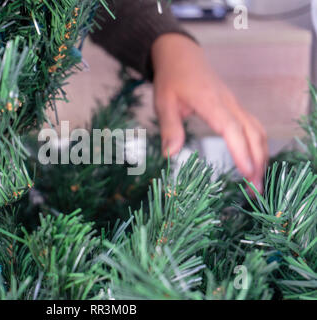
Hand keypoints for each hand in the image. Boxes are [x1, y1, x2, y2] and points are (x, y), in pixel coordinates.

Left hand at [151, 33, 267, 192]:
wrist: (180, 55)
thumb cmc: (171, 79)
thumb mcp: (163, 103)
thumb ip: (170, 128)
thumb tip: (171, 155)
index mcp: (210, 102)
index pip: (231, 128)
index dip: (241, 151)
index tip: (247, 173)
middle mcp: (228, 103)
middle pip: (252, 132)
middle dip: (257, 161)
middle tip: (255, 190)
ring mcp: (234, 103)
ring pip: (257, 129)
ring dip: (261, 155)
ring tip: (257, 181)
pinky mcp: (235, 106)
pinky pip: (253, 126)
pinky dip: (258, 145)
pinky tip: (255, 160)